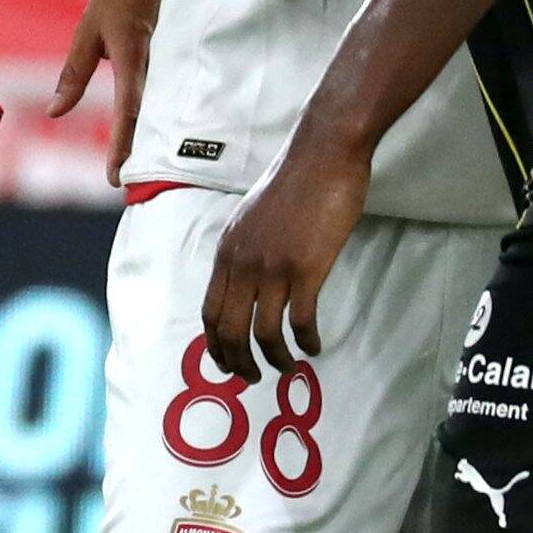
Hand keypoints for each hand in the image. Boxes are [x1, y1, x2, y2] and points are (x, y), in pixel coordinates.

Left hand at [51, 0, 162, 186]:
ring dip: (155, 136)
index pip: (128, 111)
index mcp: (135, 57)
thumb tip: (56, 112)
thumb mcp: (88, 31)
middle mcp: (160, 62)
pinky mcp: (182, 54)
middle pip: (151, 117)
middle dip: (140, 152)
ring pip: (166, 106)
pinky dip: (166, 112)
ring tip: (146, 167)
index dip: (121, 145)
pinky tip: (164, 132)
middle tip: (130, 184)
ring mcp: (175, 59)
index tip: (115, 177)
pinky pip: (175, 89)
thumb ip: (74, 73)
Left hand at [202, 133, 365, 377]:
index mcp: (227, 252)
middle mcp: (243, 264)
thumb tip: (246, 280)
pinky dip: (306, 341)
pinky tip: (315, 345)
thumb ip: (245, 250)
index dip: (216, 345)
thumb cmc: (294, 182)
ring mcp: (273, 267)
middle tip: (254, 378)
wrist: (322, 155)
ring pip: (263, 333)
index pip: (210, 312)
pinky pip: (300, 322)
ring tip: (289, 366)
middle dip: (238, 363)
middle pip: (229, 331)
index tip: (228, 362)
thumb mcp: (251, 217)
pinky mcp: (305, 268)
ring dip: (274, 359)